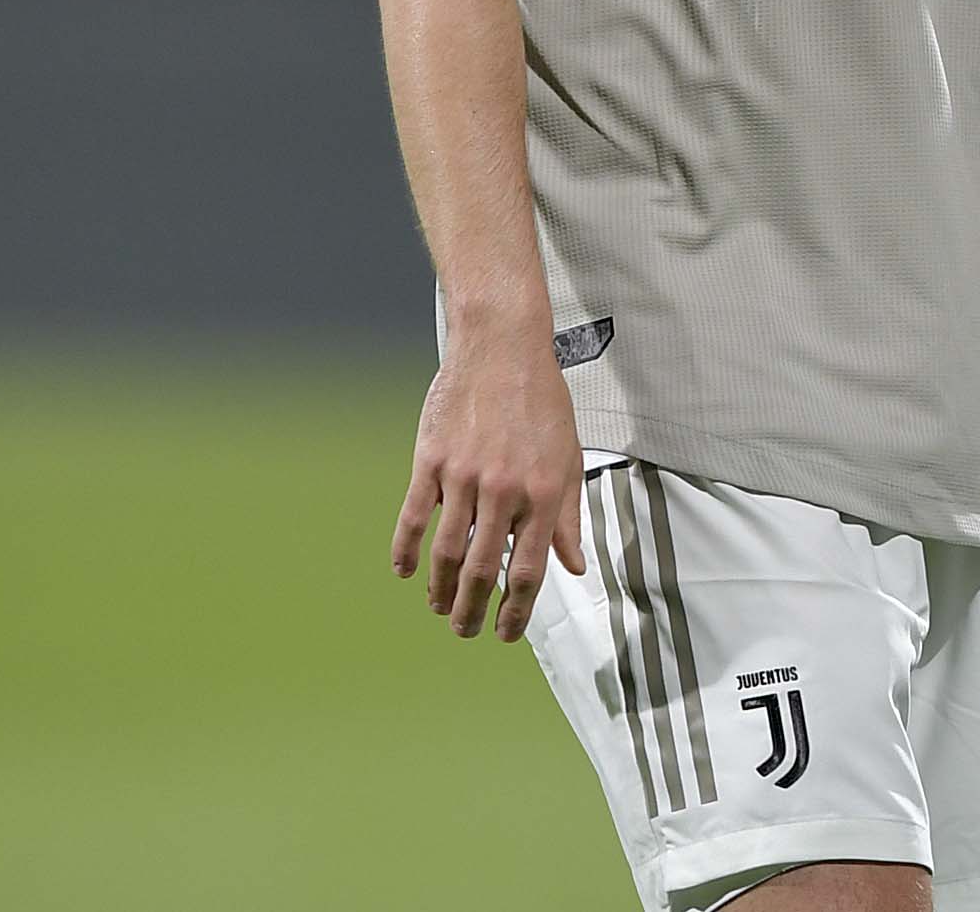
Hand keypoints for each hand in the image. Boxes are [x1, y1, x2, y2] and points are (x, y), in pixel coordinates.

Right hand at [391, 333, 586, 642]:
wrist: (502, 346)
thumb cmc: (541, 401)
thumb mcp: (569, 458)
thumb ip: (570, 517)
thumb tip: (575, 567)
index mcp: (543, 495)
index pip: (529, 572)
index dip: (516, 612)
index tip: (506, 633)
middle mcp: (504, 491)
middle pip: (483, 572)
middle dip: (473, 612)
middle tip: (465, 630)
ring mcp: (464, 477)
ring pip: (447, 552)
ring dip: (441, 589)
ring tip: (440, 606)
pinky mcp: (431, 460)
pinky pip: (414, 516)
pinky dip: (406, 550)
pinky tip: (405, 571)